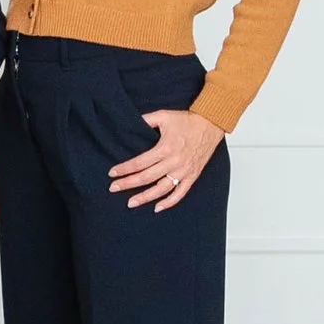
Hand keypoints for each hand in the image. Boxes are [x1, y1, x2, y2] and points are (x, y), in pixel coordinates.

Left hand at [108, 110, 224, 212]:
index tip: (112, 173)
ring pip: (162, 189)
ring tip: (131, 203)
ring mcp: (184, 171)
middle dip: (128, 184)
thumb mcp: (163, 116)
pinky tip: (157, 208)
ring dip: (145, 197)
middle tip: (113, 188)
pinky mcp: (192, 175)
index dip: (125, 169)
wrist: (211, 124)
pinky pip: (180, 192)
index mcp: (165, 148)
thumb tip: (129, 122)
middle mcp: (174, 162)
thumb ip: (146, 120)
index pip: (140, 162)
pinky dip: (169, 202)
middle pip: (147, 177)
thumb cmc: (188, 121)